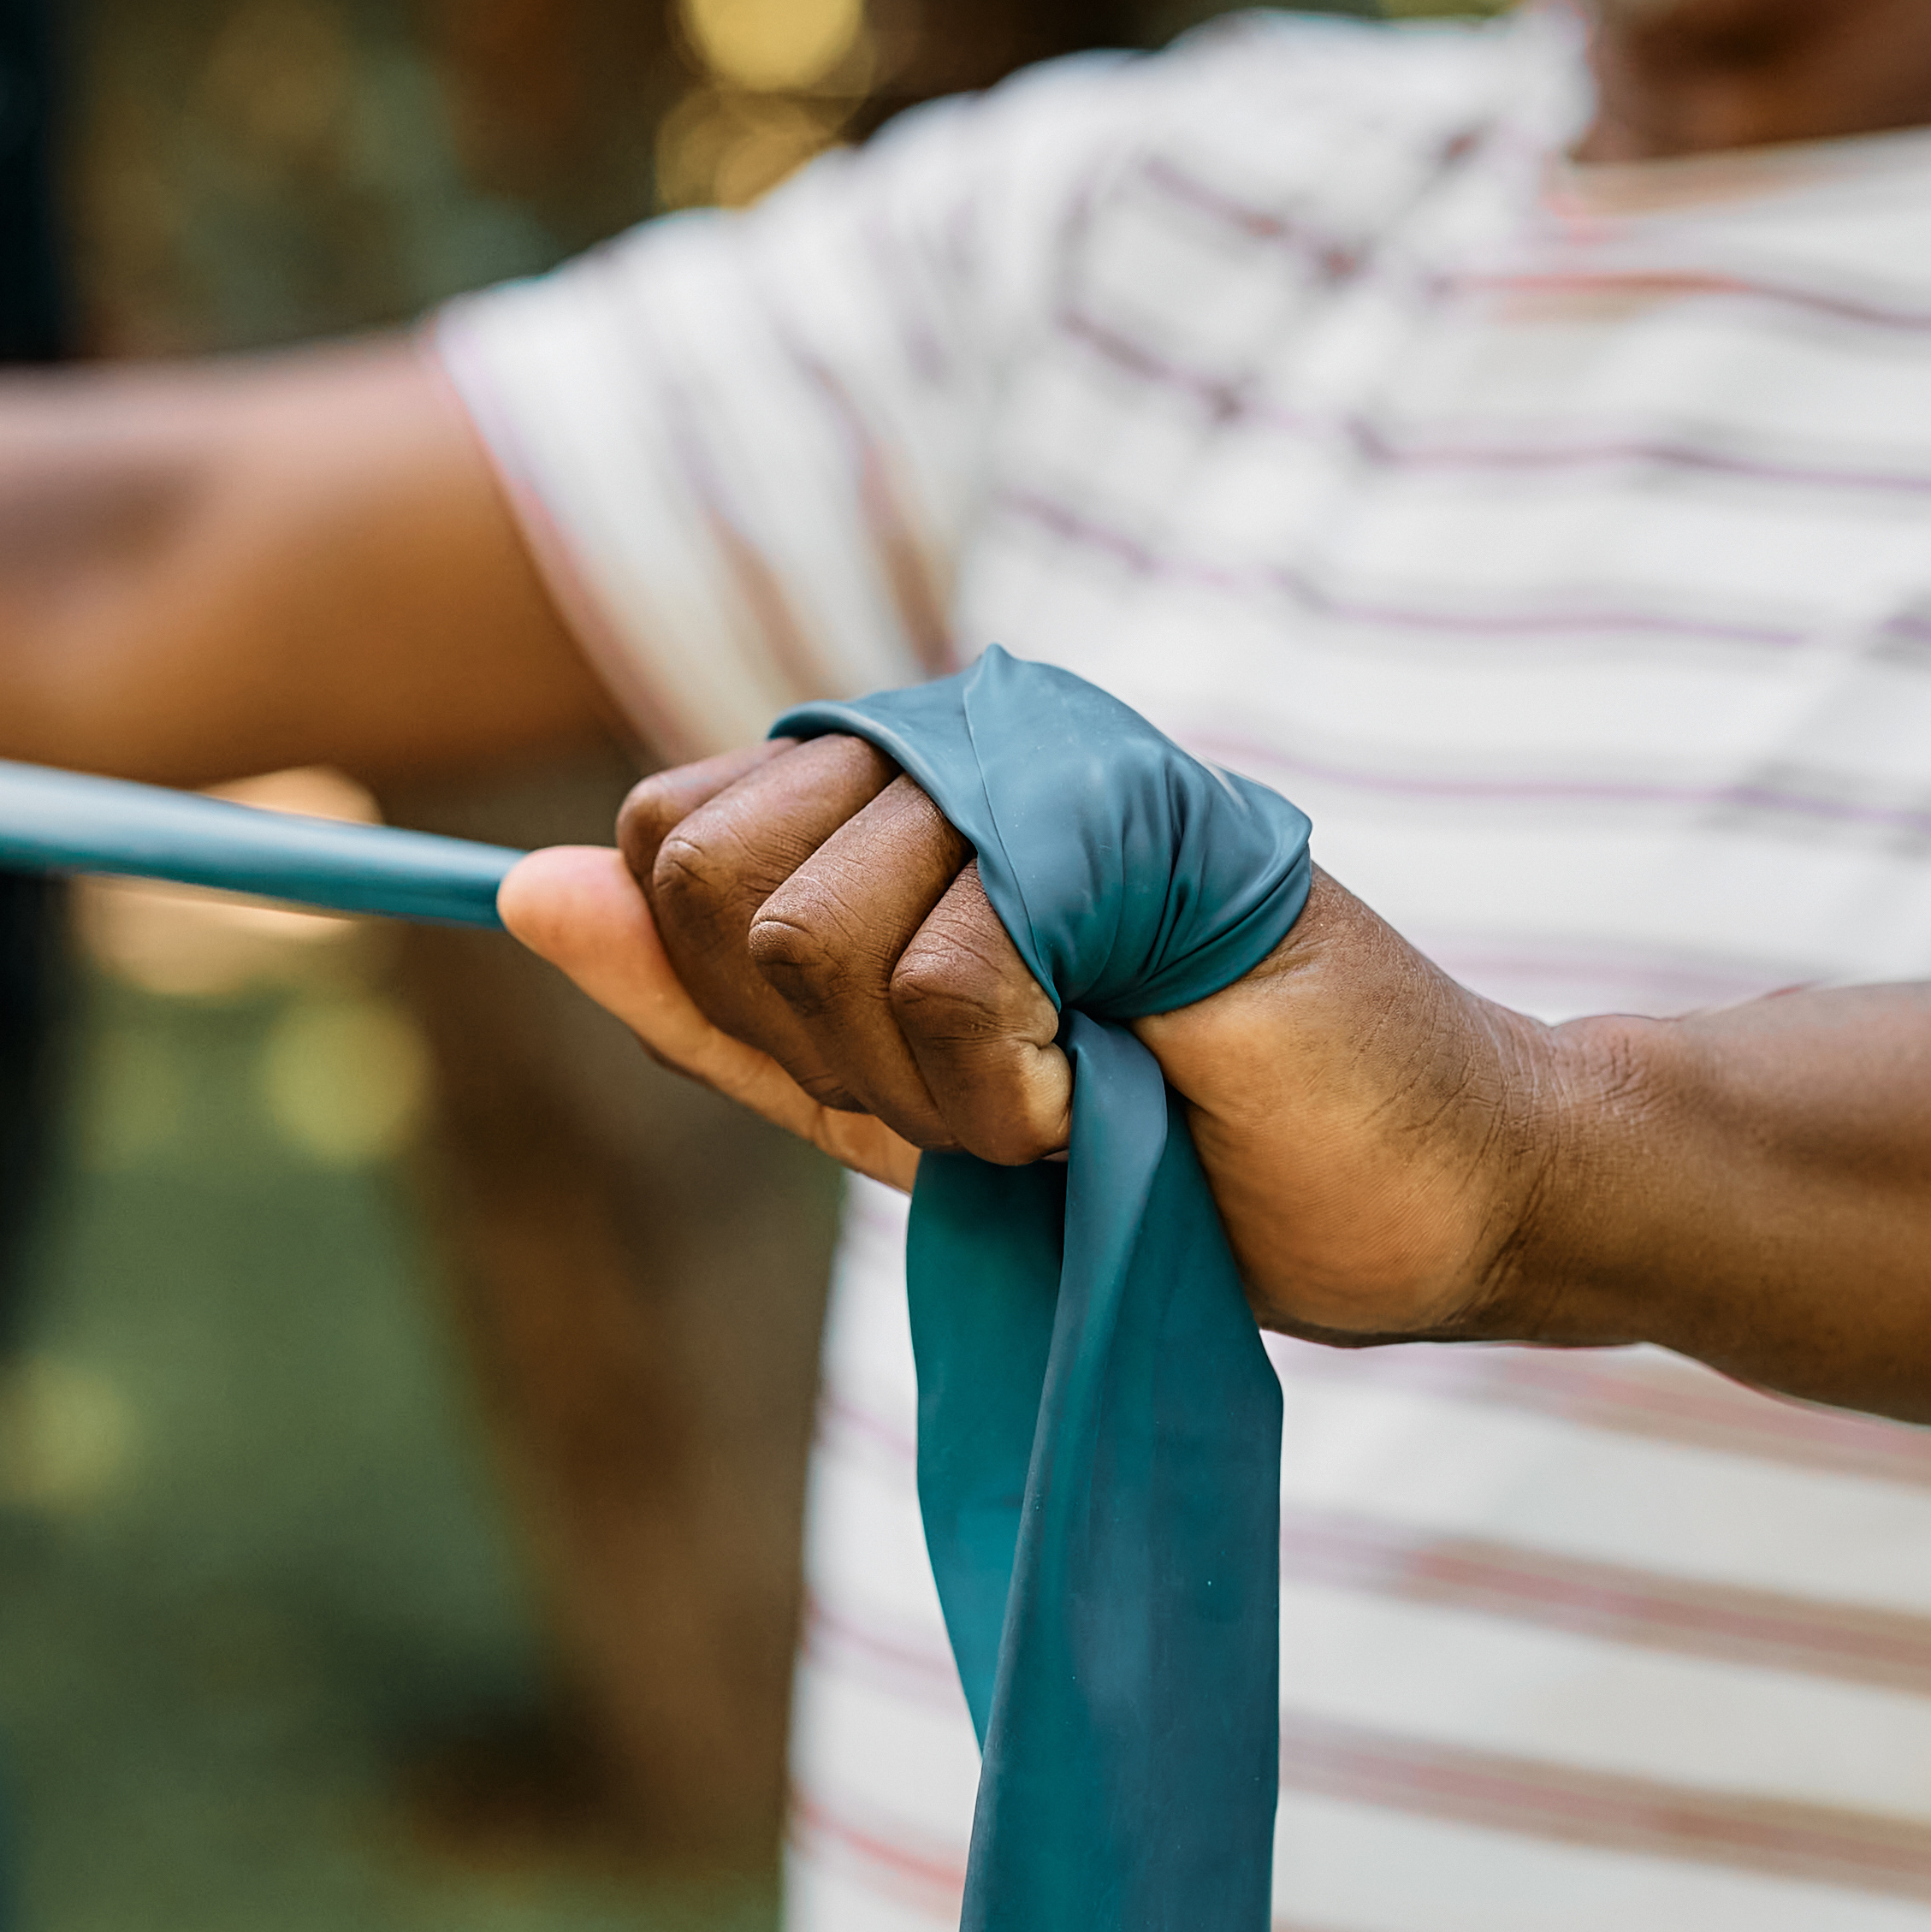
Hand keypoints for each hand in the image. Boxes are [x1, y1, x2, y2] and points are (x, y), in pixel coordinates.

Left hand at [503, 734, 1579, 1343]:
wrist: (1413, 1194)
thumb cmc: (1164, 1156)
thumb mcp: (886, 1104)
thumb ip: (705, 1005)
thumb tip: (517, 890)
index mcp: (884, 790)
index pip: (663, 841)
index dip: (733, 999)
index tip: (887, 1072)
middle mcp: (953, 737)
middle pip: (705, 881)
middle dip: (822, 1044)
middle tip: (985, 1089)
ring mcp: (1043, 761)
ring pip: (811, 930)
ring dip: (930, 1081)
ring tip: (1070, 1088)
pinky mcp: (1126, 819)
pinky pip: (945, 970)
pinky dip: (1012, 1087)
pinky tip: (1118, 1084)